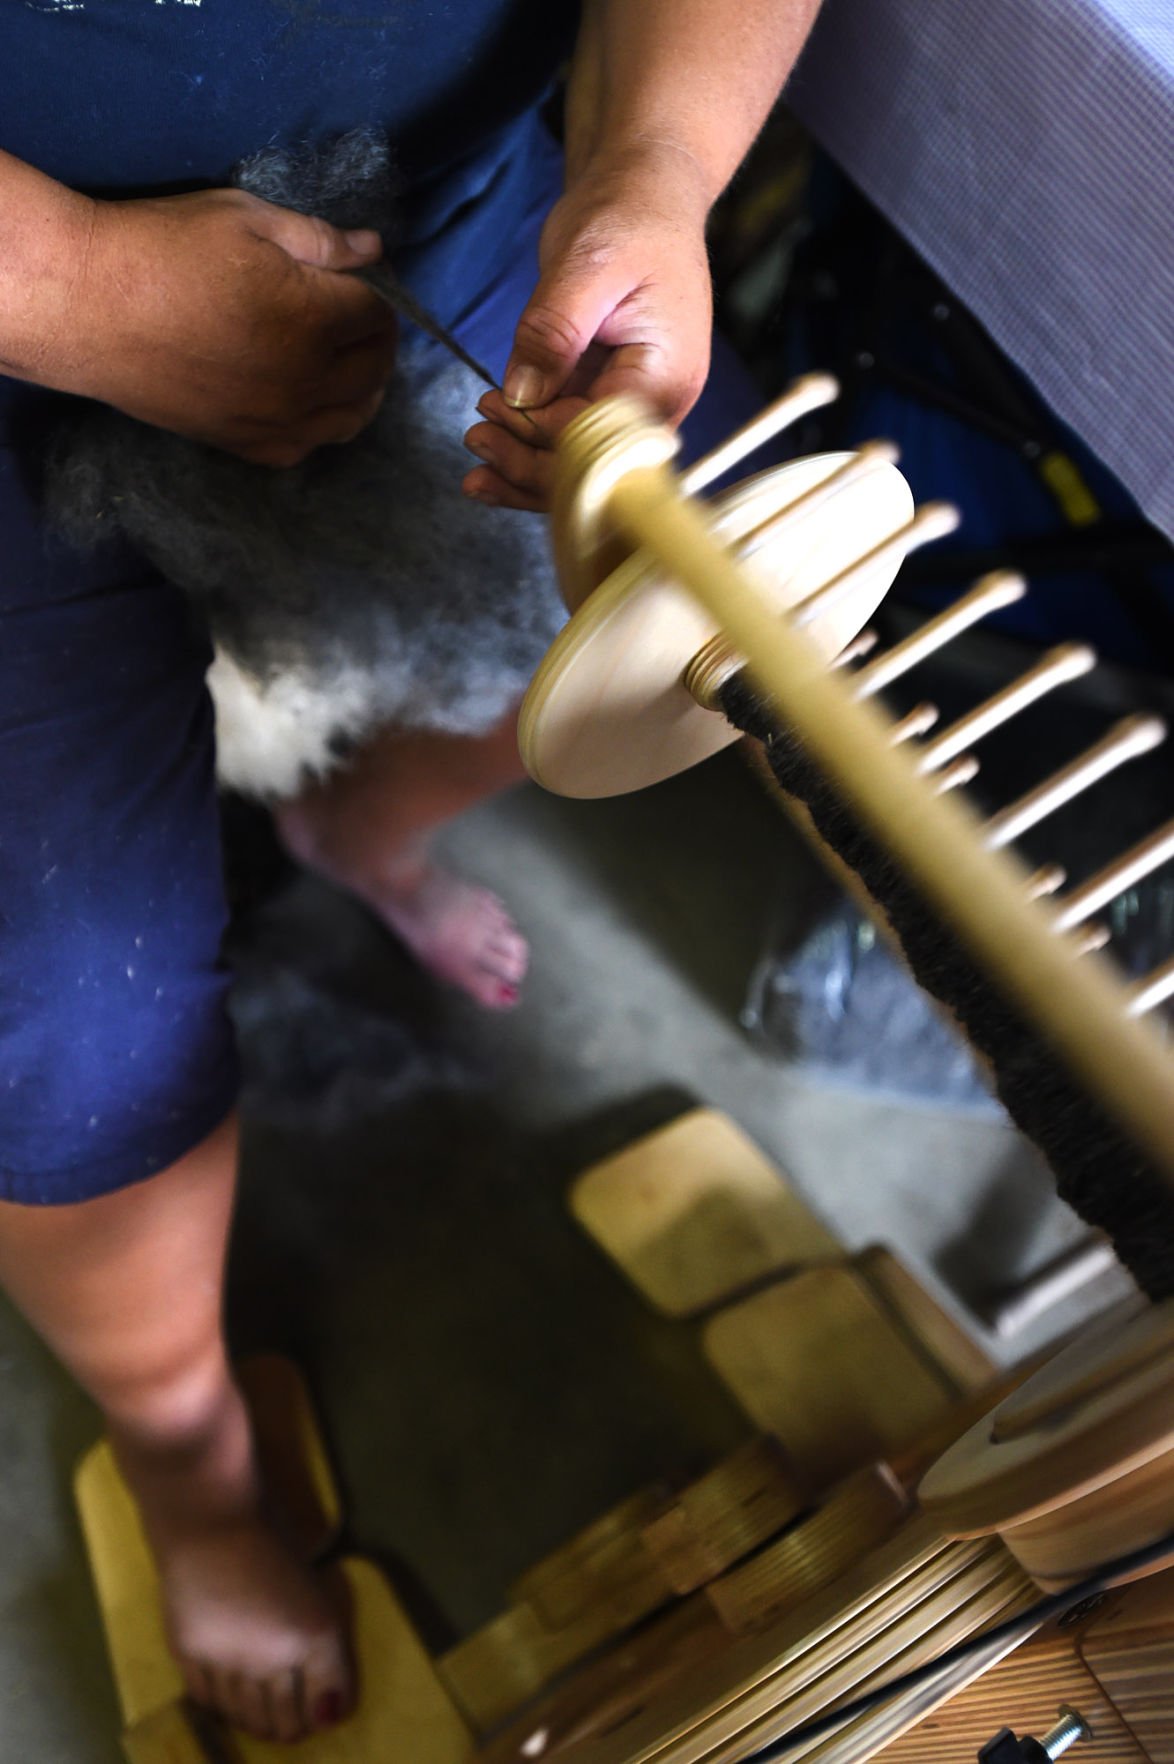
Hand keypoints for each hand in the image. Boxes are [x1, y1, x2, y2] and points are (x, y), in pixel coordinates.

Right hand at [51, 189, 397, 464]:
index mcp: (313, 320)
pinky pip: (303, 448)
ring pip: (349, 420)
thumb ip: (318, 240)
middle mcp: (305, 381)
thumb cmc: (163, 249)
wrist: (88, 306)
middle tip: (358, 320)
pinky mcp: (242, 444)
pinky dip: (318, 427)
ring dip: (360, 391)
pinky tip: (307, 403)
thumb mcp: (244, 220)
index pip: (379, 316)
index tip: (361, 282)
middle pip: (375, 372)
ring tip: (345, 364)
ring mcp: (275, 420)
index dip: (378, 294)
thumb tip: (374, 250)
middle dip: (377, 343)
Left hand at [463, 143, 712, 511]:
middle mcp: (659, 405)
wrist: (646, 195)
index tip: (489, 410)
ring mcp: (636, 408)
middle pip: (593, 470)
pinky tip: (495, 453)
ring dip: (525, 468)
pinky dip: (532, 448)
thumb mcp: (585, 264)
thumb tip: (522, 396)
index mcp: (665, 377)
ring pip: (581, 467)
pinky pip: (573, 442)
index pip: (599, 440)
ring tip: (476, 447)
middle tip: (474, 439)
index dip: (540, 437)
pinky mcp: (611, 400)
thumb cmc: (627, 218)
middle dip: (529, 466)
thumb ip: (552, 332)